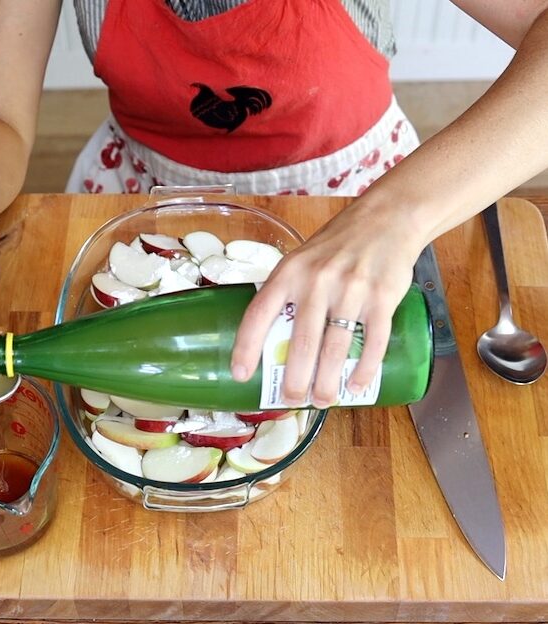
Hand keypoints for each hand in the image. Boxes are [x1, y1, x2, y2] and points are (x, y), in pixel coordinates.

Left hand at [231, 201, 419, 407]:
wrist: (386, 219)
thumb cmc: (336, 246)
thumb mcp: (301, 261)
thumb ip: (288, 294)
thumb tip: (273, 342)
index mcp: (289, 273)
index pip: (258, 315)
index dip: (246, 348)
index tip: (241, 375)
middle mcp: (317, 281)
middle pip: (301, 343)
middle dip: (295, 380)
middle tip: (291, 399)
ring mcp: (351, 290)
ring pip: (335, 349)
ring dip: (328, 383)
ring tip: (322, 400)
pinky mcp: (382, 298)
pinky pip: (372, 342)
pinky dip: (364, 369)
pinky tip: (356, 385)